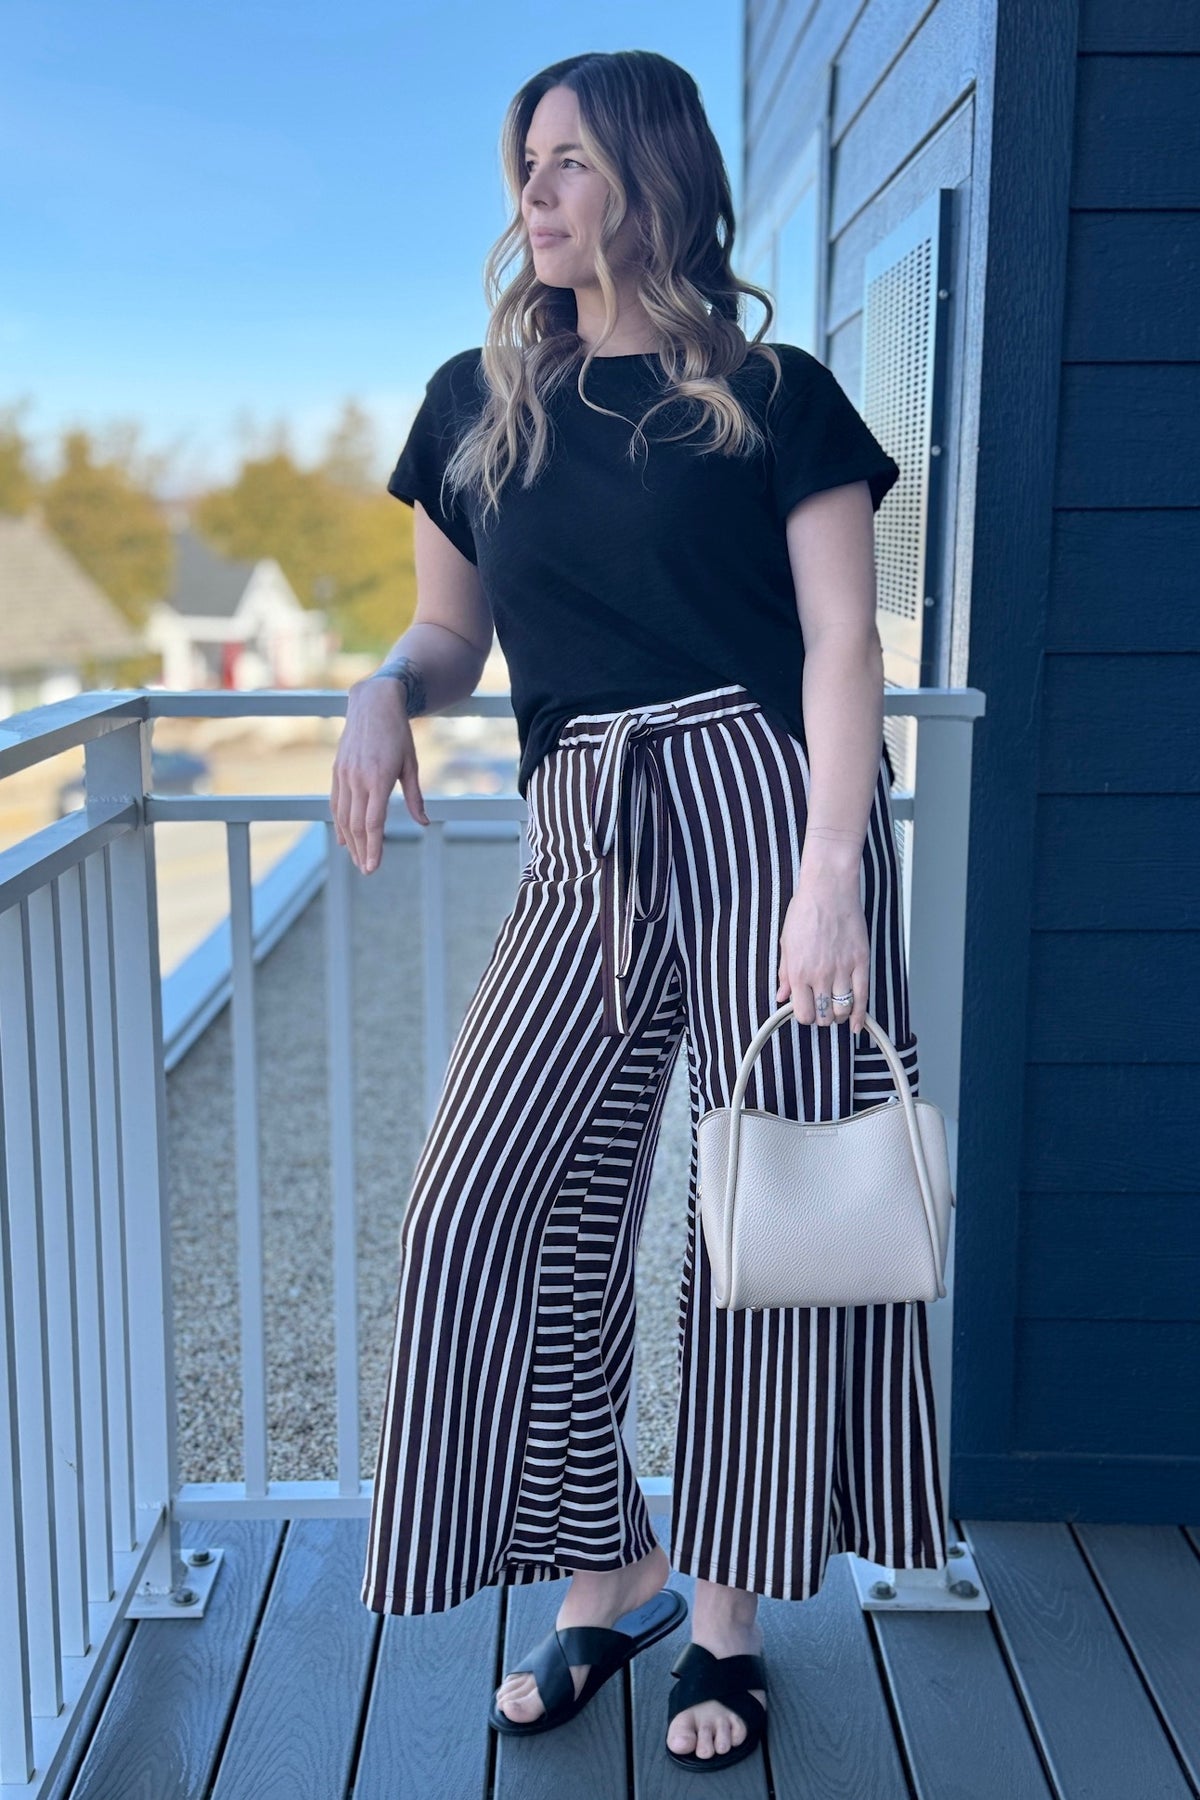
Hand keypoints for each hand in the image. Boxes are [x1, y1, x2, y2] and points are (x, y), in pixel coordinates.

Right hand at [330, 679, 429, 873]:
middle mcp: (358, 778)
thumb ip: (415, 796)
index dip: (373, 847)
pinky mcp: (337, 770)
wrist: (373, 703)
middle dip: (360, 850)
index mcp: (379, 778)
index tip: (373, 866)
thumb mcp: (411, 764)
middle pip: (356, 824)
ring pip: (343, 816)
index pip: (373, 822)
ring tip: (356, 858)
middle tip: (366, 869)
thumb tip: (424, 822)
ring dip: (349, 840)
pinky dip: (339, 822)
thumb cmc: (398, 734)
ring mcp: (344, 774)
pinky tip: (343, 837)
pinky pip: (335, 803)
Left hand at [776, 863, 868, 1033]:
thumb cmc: (805, 911)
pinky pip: (862, 996)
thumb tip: (781, 996)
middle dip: (823, 1018)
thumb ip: (784, 973)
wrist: (828, 889)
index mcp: (799, 972)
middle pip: (824, 1015)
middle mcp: (821, 975)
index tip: (807, 1012)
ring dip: (839, 1016)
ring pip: (843, 1010)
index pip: (803, 1013)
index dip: (805, 1017)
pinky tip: (856, 1024)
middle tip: (823, 1011)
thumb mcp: (786, 943)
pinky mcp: (861, 962)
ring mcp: (843, 970)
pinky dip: (860, 1014)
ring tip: (837, 1012)